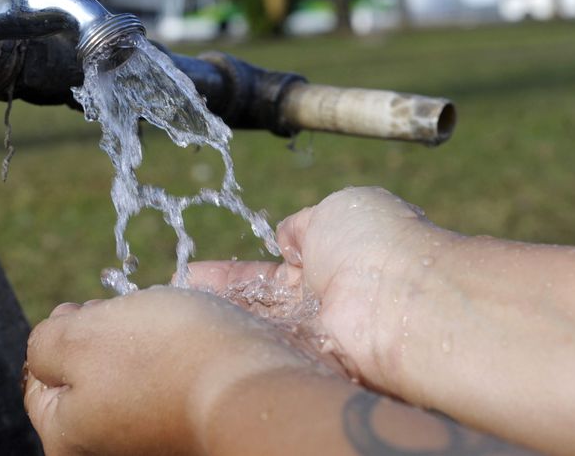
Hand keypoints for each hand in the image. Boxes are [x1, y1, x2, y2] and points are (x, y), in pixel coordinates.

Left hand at [23, 285, 332, 455]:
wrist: (257, 387)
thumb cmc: (164, 357)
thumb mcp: (79, 335)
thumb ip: (44, 342)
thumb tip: (49, 347)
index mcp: (67, 440)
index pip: (39, 380)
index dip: (60, 332)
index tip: (87, 308)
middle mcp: (108, 452)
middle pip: (88, 379)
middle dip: (105, 337)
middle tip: (130, 316)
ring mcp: (152, 445)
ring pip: (132, 378)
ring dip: (144, 346)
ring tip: (167, 327)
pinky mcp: (191, 433)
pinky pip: (172, 387)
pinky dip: (178, 362)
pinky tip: (194, 344)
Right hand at [187, 186, 456, 394]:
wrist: (404, 302)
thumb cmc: (378, 244)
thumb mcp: (337, 209)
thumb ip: (305, 224)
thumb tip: (287, 234)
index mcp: (332, 259)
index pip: (271, 270)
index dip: (233, 273)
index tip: (194, 273)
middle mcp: (322, 303)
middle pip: (257, 304)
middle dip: (216, 300)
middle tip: (173, 296)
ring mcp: (314, 337)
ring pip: (255, 328)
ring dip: (217, 320)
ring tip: (171, 315)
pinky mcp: (308, 365)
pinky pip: (262, 353)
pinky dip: (230, 344)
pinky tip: (192, 337)